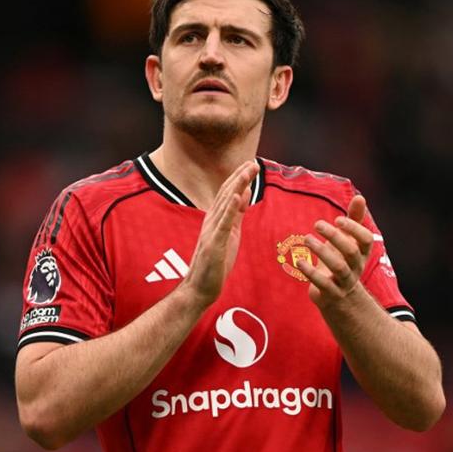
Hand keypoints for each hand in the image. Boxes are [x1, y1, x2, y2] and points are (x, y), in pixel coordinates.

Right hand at [182, 161, 258, 306]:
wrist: (199, 289)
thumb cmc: (214, 265)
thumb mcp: (229, 235)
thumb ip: (235, 215)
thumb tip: (243, 194)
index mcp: (215, 220)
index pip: (227, 193)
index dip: (239, 178)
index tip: (251, 165)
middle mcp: (211, 222)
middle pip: (225, 193)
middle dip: (240, 177)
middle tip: (253, 162)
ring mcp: (211, 232)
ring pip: (224, 204)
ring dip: (237, 186)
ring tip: (248, 171)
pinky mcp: (214, 244)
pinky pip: (223, 224)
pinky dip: (230, 208)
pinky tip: (236, 196)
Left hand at [297, 195, 373, 307]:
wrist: (340, 298)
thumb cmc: (342, 261)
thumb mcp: (348, 241)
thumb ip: (354, 220)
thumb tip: (360, 196)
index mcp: (362, 253)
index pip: (366, 239)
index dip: (354, 229)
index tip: (338, 219)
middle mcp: (356, 267)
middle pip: (351, 251)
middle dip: (335, 236)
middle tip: (317, 224)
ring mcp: (344, 281)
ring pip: (338, 267)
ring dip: (322, 251)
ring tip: (306, 238)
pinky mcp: (330, 293)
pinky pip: (323, 284)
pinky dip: (310, 272)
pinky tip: (299, 261)